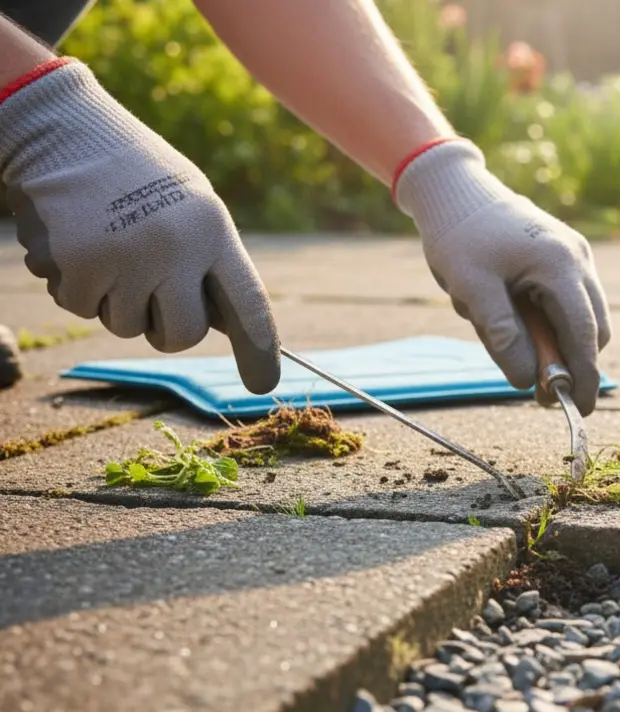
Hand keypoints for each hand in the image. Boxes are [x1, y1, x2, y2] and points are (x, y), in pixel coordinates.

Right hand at [0, 59, 280, 392]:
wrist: (65, 130)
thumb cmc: (136, 174)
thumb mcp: (191, 209)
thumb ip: (208, 263)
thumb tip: (226, 327)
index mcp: (213, 231)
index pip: (248, 303)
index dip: (259, 349)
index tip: (264, 384)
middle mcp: (175, 249)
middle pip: (182, 335)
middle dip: (165, 330)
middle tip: (151, 296)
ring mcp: (125, 259)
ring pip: (125, 325)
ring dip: (114, 300)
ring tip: (109, 246)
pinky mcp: (76, 266)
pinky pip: (80, 308)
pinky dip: (75, 285)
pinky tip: (76, 243)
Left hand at [395, 140, 610, 415]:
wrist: (455, 190)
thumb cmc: (459, 235)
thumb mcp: (472, 289)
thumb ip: (502, 336)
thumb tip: (526, 380)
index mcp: (560, 264)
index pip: (585, 334)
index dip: (584, 376)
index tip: (580, 409)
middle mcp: (578, 258)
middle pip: (595, 329)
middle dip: (573, 364)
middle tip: (539, 391)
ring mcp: (576, 254)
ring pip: (586, 316)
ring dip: (560, 341)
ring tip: (514, 342)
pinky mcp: (566, 255)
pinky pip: (571, 301)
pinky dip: (554, 321)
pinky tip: (516, 315)